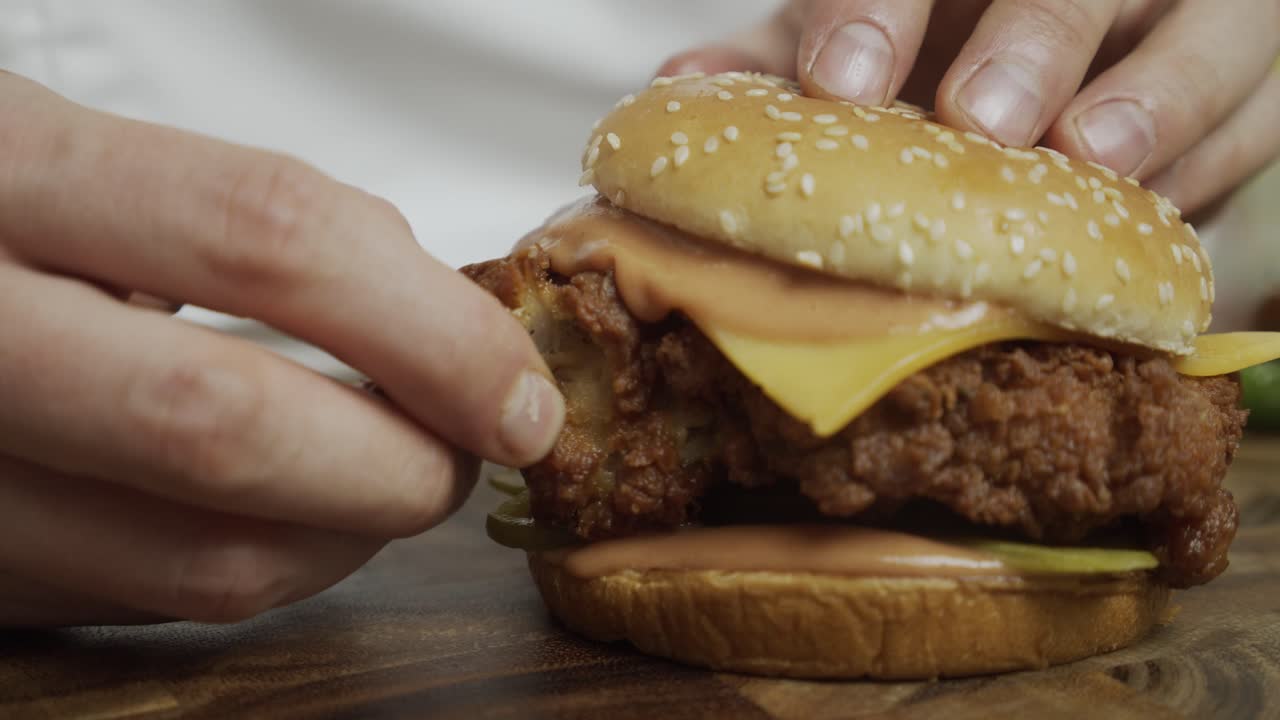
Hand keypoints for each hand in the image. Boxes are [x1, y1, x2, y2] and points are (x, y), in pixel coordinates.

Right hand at [0, 73, 563, 626]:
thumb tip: (441, 319)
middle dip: (403, 462)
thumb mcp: (81, 154)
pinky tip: (293, 511)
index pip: (267, 241)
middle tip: (474, 448)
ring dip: (353, 535)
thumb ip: (252, 224)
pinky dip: (266, 568)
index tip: (516, 385)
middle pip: (229, 429)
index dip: (428, 326)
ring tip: (395, 477)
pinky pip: (154, 604)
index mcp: (4, 176)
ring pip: (202, 559)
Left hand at [661, 0, 1279, 216]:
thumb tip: (680, 87)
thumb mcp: (883, 30)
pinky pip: (1259, 122)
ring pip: (1216, 38)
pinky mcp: (1257, 80)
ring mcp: (1200, 12)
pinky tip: (1152, 221)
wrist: (1070, 38)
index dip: (883, 6)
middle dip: (1038, 39)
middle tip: (982, 121)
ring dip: (1161, 102)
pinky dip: (1206, 169)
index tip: (840, 81)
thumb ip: (794, 51)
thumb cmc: (956, 38)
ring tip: (1098, 158)